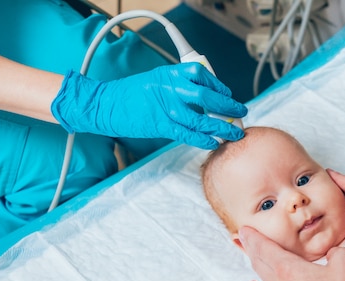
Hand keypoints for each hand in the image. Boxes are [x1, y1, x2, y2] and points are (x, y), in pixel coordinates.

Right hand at [51, 63, 247, 148]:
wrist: (104, 104)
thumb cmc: (129, 94)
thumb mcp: (155, 79)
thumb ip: (177, 85)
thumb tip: (203, 97)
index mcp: (170, 73)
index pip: (203, 74)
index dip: (220, 86)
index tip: (228, 95)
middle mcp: (171, 87)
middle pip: (208, 96)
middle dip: (229, 106)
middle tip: (241, 112)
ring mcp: (166, 107)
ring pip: (202, 119)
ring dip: (222, 128)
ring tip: (234, 133)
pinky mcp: (161, 125)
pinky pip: (188, 134)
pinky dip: (203, 139)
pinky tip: (213, 143)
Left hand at [241, 226, 344, 280]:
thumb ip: (334, 250)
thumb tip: (330, 254)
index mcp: (288, 269)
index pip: (264, 248)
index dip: (253, 237)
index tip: (245, 229)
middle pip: (259, 262)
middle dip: (251, 248)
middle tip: (244, 237)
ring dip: (257, 267)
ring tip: (255, 257)